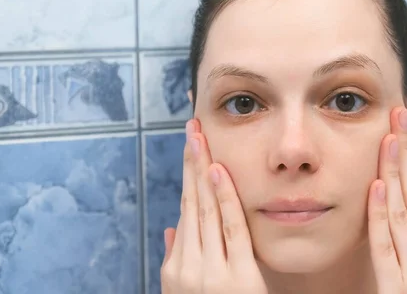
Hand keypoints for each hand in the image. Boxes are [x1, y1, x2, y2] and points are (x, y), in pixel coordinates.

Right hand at [161, 119, 267, 293]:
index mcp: (176, 266)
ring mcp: (210, 270)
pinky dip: (224, 199)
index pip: (184, 208)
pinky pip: (231, 229)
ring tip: (200, 138)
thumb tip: (169, 228)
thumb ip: (177, 258)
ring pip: (206, 210)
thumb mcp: (185, 292)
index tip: (191, 145)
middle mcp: (188, 264)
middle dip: (191, 162)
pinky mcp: (237, 276)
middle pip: (191, 202)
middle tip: (192, 129)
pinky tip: (217, 172)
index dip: (188, 174)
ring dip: (203, 170)